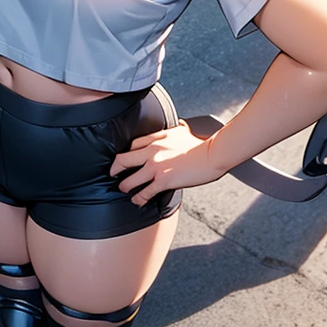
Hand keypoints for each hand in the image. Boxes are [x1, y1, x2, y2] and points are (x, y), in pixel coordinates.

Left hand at [110, 120, 224, 205]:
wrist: (213, 154)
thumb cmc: (201, 143)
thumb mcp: (184, 130)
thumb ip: (177, 129)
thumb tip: (179, 125)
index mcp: (157, 138)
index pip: (132, 144)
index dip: (125, 153)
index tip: (124, 159)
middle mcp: (152, 151)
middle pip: (123, 159)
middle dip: (115, 169)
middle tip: (113, 173)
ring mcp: (156, 166)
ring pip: (129, 179)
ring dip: (125, 186)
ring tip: (124, 189)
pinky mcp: (163, 180)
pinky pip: (144, 192)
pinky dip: (139, 198)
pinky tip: (138, 201)